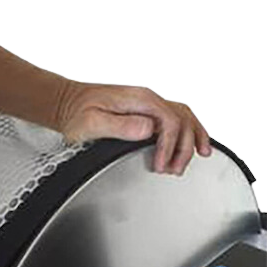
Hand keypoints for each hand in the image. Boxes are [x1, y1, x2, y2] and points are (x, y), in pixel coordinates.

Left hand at [56, 81, 212, 175]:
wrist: (68, 103)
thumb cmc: (76, 114)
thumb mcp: (92, 123)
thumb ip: (120, 126)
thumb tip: (147, 129)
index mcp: (138, 99)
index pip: (168, 121)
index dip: (169, 146)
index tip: (160, 165)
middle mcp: (147, 97)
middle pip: (182, 118)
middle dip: (184, 147)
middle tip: (174, 169)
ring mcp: (148, 102)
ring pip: (184, 115)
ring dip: (193, 137)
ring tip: (198, 156)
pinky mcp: (147, 109)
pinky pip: (177, 115)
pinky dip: (189, 129)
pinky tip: (194, 140)